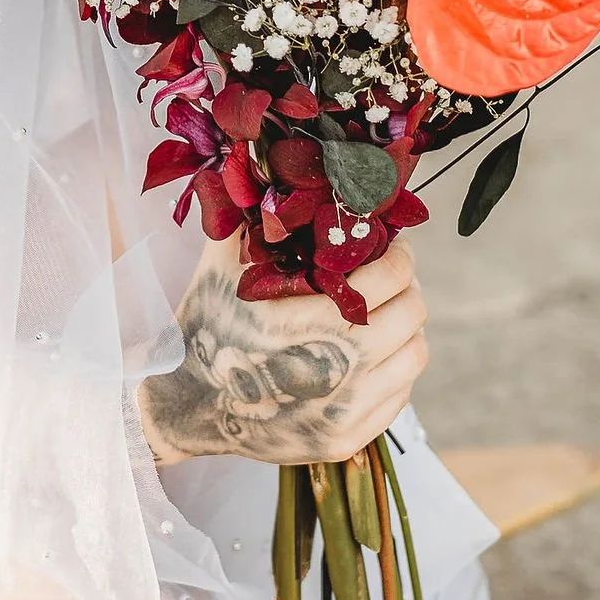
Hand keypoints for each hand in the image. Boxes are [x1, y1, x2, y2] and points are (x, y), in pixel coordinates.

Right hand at [136, 232, 427, 467]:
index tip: (387, 242)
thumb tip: (269, 159)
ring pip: (415, 355)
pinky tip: (370, 353)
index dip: (398, 252)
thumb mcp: (221, 266)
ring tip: (383, 312)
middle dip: (406, 285)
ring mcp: (340, 412)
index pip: (390, 276)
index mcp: (300, 323)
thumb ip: (251, 215)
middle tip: (389, 273)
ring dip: (406, 327)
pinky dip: (393, 368)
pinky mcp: (345, 440)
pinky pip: (400, 395)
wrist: (184, 407)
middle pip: (413, 313)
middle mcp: (329, 371)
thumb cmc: (205, 327)